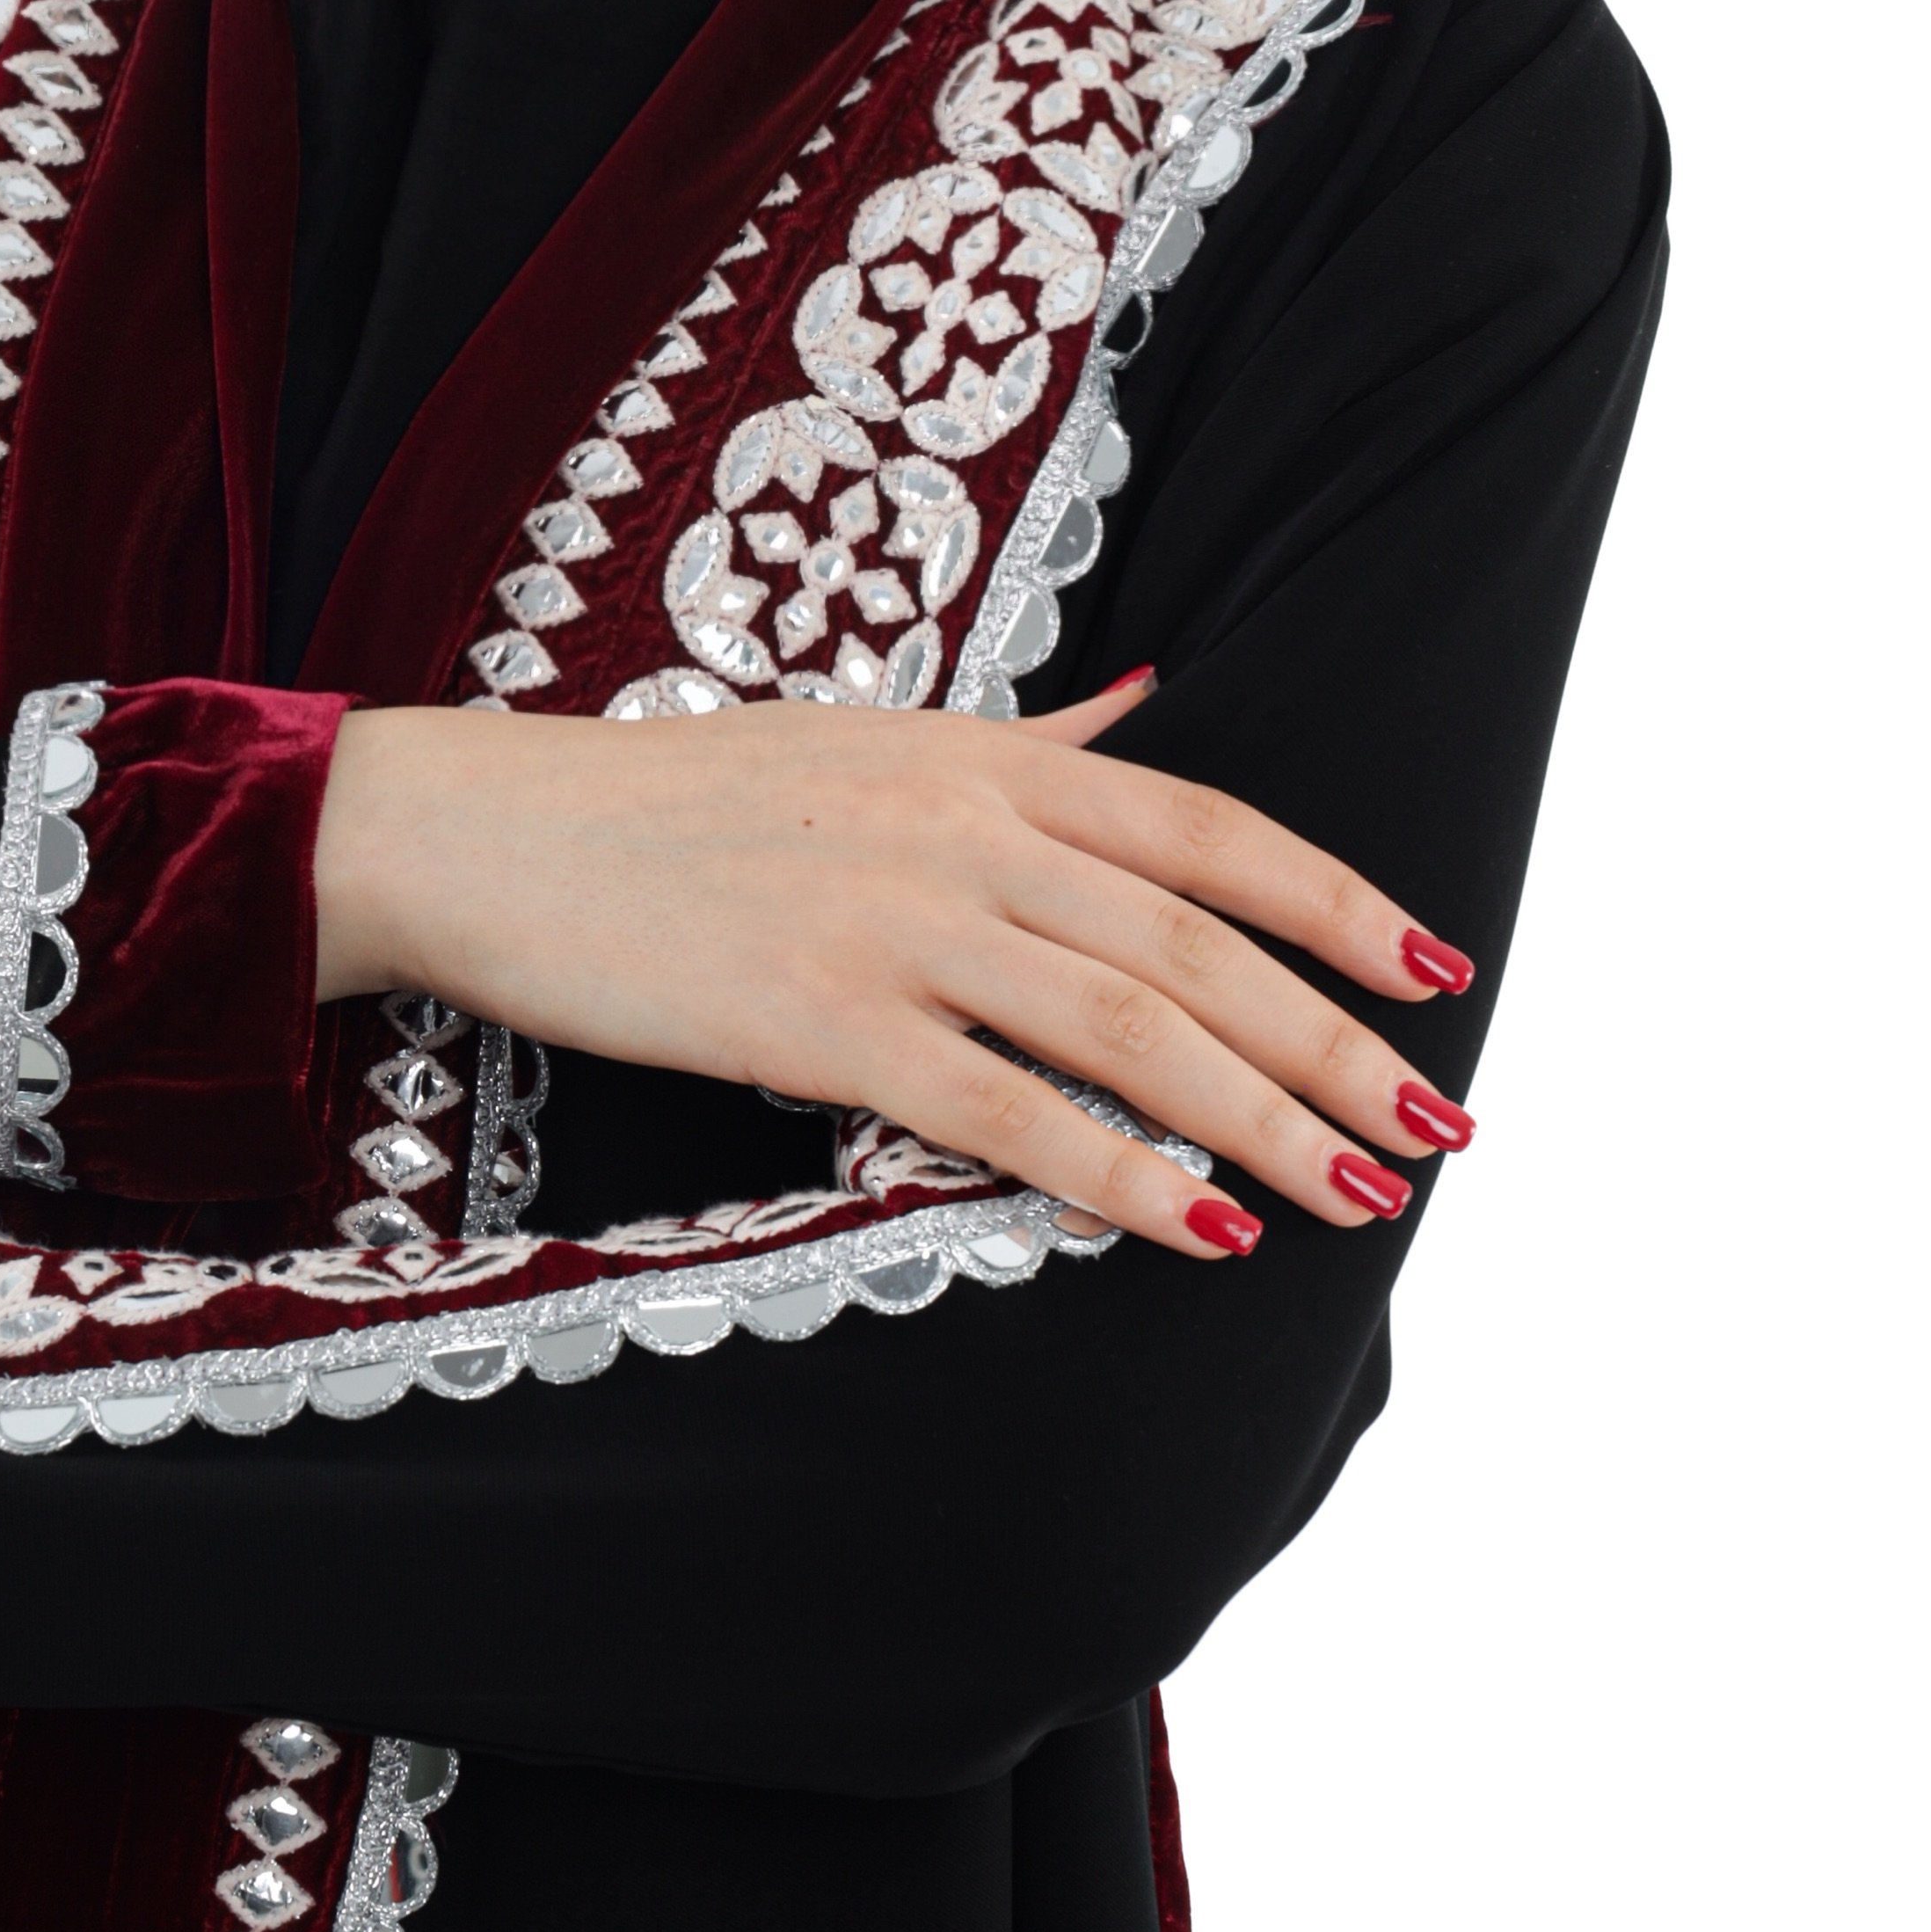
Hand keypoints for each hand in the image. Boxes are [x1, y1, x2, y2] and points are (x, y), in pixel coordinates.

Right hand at [310, 677, 1475, 1262]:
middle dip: (1335, 1040)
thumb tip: (1157, 700)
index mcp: (984, 757)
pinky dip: (1120, 1174)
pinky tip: (1203, 1230)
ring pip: (1130, 1027)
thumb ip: (1031, 740)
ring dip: (1262, 1118)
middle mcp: (962, 829)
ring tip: (1357, 1189)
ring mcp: (894, 924)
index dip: (1337, 902)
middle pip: (1198, 941)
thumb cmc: (676, 799)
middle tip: (1440, 1120)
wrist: (490, 831)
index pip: (1208, 827)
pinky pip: (1006, 1111)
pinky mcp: (820, 1022)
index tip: (1438, 970)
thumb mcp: (870, 737)